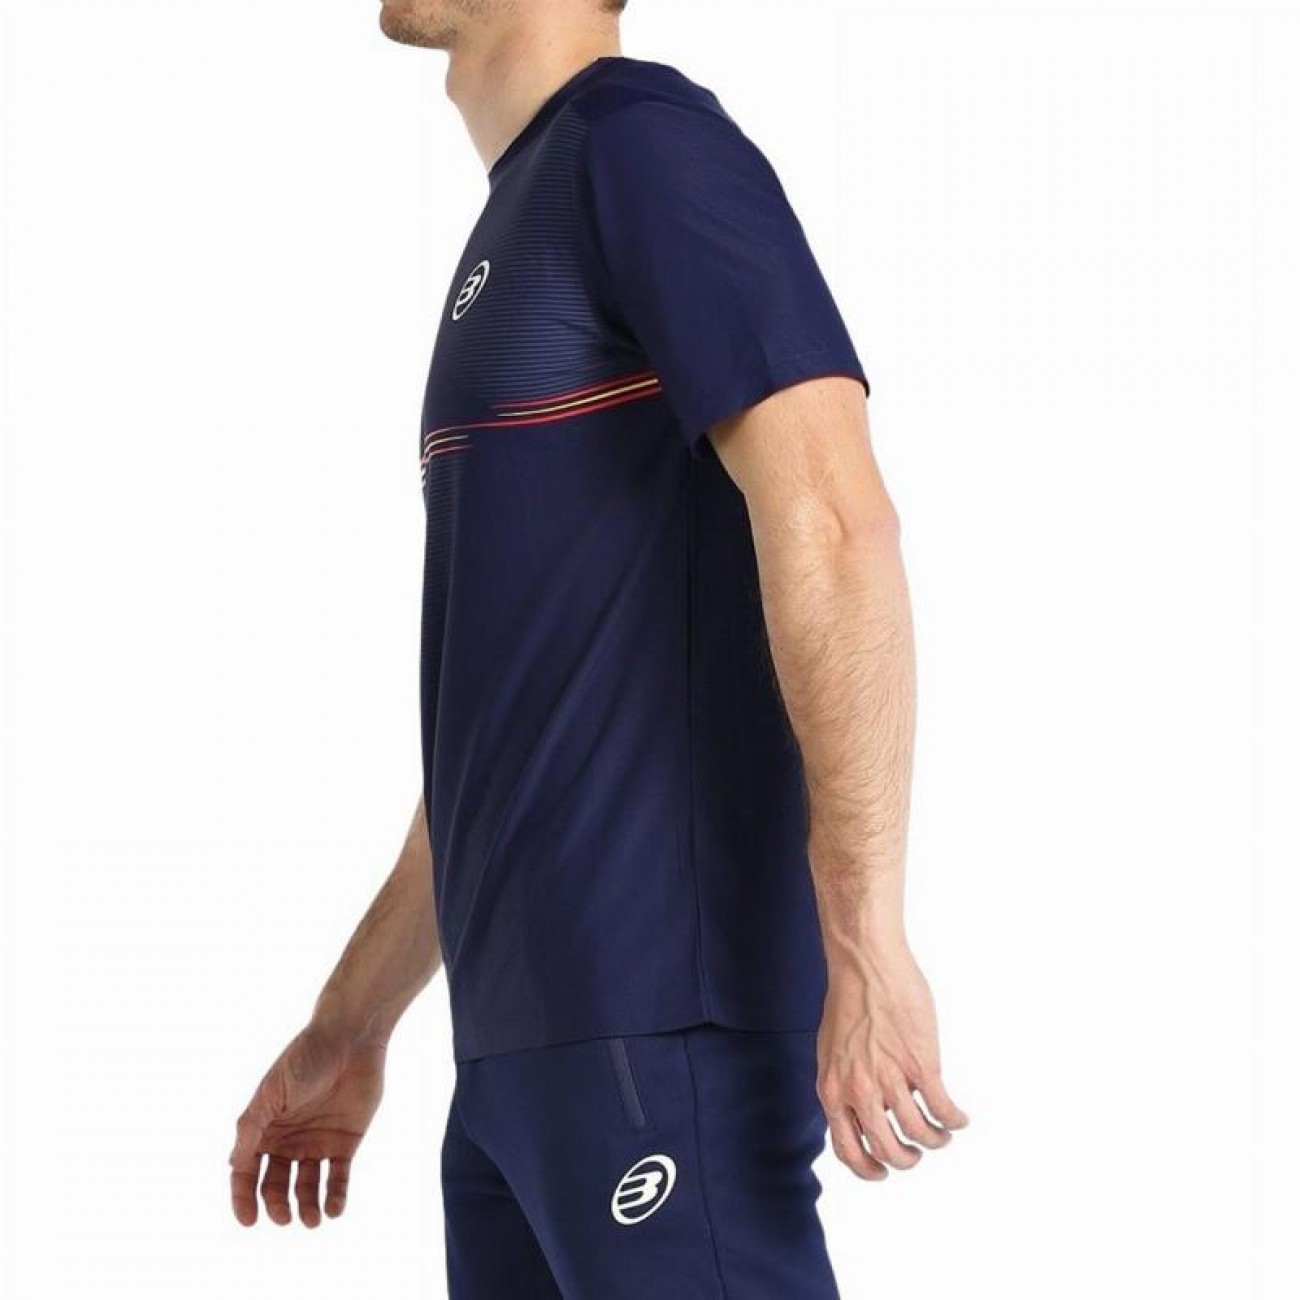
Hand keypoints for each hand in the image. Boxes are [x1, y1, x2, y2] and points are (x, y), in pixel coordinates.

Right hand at [229, 1019, 385, 1225]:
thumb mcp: (270, 1092)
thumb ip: (251, 1129)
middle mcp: (288, 1140)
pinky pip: (338, 1178)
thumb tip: (233, 1167)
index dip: (244, 1199)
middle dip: (276, 1206)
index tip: (248, 1221)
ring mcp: (317, 1142)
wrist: (351, 1038)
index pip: (247, 1174)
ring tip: (311, 1221)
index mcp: (264, 1129)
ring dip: (307, 1208)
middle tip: (283, 1218)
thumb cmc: (305, 1058)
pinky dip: (335, 1197)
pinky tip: (333, 1211)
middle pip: (276, 1186)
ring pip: (307, 1188)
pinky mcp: (346, 1142)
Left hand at [816, 938, 967, 1179]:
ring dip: (934, 1140)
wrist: (864, 963)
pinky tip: (959, 1118)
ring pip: (918, 1133)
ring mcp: (891, 1078)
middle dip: (906, 1160)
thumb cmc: (848, 999)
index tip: (882, 1171)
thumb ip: (842, 1082)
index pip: (847, 1150)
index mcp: (832, 1088)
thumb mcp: (831, 1050)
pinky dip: (954, 1121)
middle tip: (916, 1154)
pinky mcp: (920, 1064)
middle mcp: (859, 1090)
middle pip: (887, 1150)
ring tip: (941, 1134)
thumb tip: (859, 1110)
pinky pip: (942, 1109)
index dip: (868, 1169)